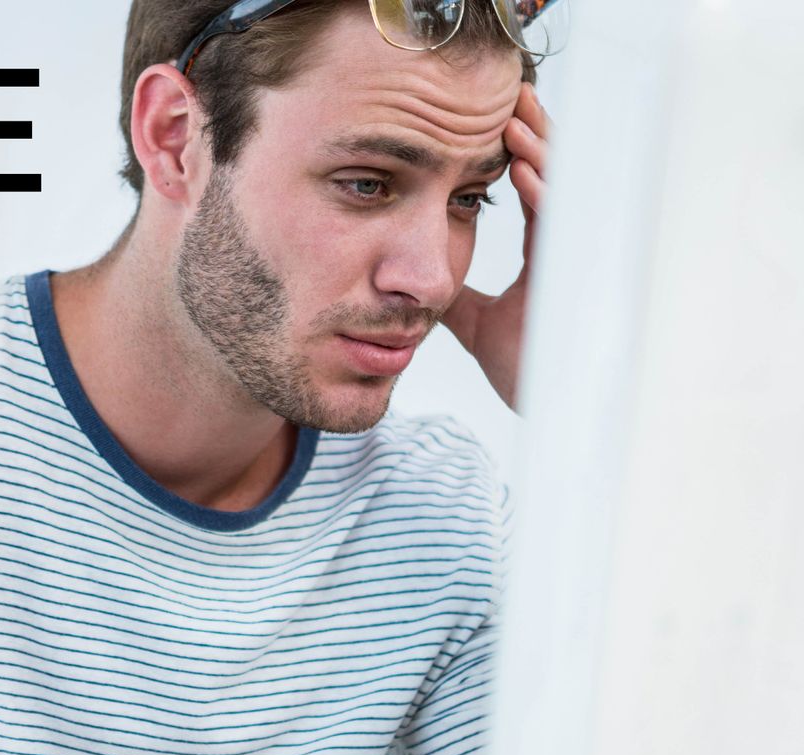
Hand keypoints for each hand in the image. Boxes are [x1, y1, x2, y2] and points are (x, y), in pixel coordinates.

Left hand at [438, 82, 549, 410]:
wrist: (550, 408)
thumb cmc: (526, 368)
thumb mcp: (480, 324)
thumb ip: (457, 299)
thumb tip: (422, 285)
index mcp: (546, 257)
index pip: (534, 193)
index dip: (519, 158)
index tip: (496, 129)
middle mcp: (567, 251)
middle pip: (557, 178)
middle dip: (536, 138)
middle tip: (511, 100)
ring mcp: (577, 261)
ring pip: (566, 191)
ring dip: (540, 152)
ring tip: (512, 120)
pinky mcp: (579, 277)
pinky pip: (562, 223)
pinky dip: (544, 192)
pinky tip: (520, 167)